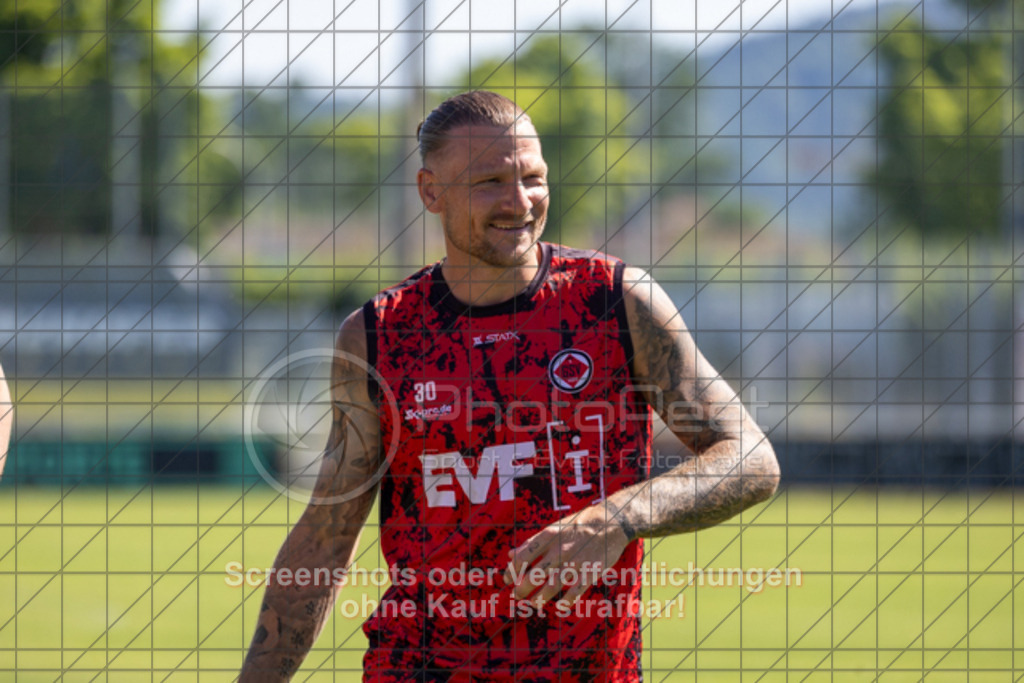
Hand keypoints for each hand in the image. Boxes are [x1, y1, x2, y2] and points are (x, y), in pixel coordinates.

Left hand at [503, 503, 631, 607]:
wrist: (611, 523)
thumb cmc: (579, 525)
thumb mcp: (554, 528)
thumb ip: (532, 543)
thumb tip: (510, 555)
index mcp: (549, 536)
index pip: (523, 556)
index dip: (512, 570)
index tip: (508, 579)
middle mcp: (559, 549)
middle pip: (534, 575)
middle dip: (522, 588)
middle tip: (517, 594)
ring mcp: (575, 562)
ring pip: (551, 586)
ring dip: (539, 598)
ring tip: (533, 603)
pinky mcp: (590, 573)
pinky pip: (574, 592)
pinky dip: (565, 602)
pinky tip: (559, 606)